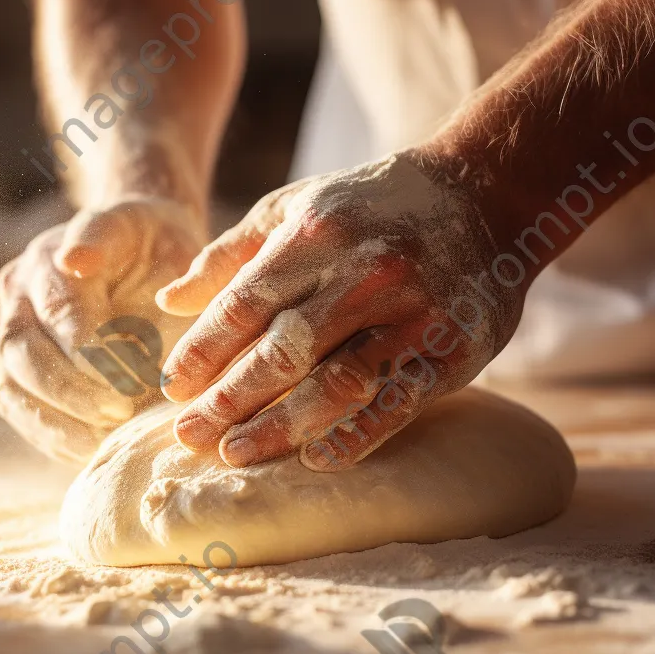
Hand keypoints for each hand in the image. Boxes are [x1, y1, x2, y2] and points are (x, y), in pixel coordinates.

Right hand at [0, 196, 203, 461]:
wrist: (145, 252)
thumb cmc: (160, 248)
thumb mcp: (162, 236)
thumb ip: (128, 253)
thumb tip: (85, 268)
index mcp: (52, 255)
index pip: (59, 307)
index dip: (88, 346)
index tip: (129, 376)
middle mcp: (19, 291)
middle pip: (23, 349)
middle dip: (72, 388)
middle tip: (120, 410)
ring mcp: (11, 330)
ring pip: (12, 384)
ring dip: (59, 418)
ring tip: (107, 436)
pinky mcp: (15, 368)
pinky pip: (19, 408)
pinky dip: (52, 434)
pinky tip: (93, 448)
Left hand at [156, 152, 523, 470]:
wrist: (486, 194)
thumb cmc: (372, 205)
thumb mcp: (297, 208)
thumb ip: (230, 254)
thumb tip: (168, 299)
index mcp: (317, 234)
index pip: (244, 303)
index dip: (203, 350)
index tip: (171, 386)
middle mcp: (364, 272)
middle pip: (283, 349)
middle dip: (229, 398)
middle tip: (188, 436)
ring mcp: (413, 312)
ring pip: (336, 382)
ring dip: (281, 426)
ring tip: (235, 454)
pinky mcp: (453, 347)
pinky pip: (398, 401)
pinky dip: (356, 434)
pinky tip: (315, 459)